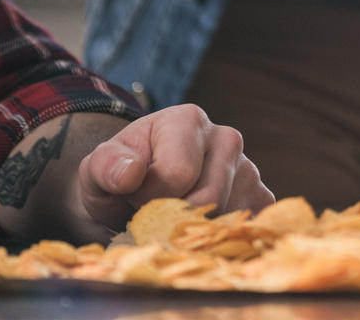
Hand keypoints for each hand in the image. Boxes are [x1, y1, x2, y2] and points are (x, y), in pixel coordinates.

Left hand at [76, 105, 272, 231]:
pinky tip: (199, 230)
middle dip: (174, 218)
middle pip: (208, 199)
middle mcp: (226, 138)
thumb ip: (107, 167)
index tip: (136, 195)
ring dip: (196, 232)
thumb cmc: (119, 177)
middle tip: (155, 210)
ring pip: (228, 219)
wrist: (137, 191)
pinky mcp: (260, 197)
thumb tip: (131, 173)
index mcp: (188, 120)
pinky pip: (249, 228)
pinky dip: (222, 239)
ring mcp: (248, 168)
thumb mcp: (98, 170)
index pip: (177, 174)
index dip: (149, 198)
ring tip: (175, 217)